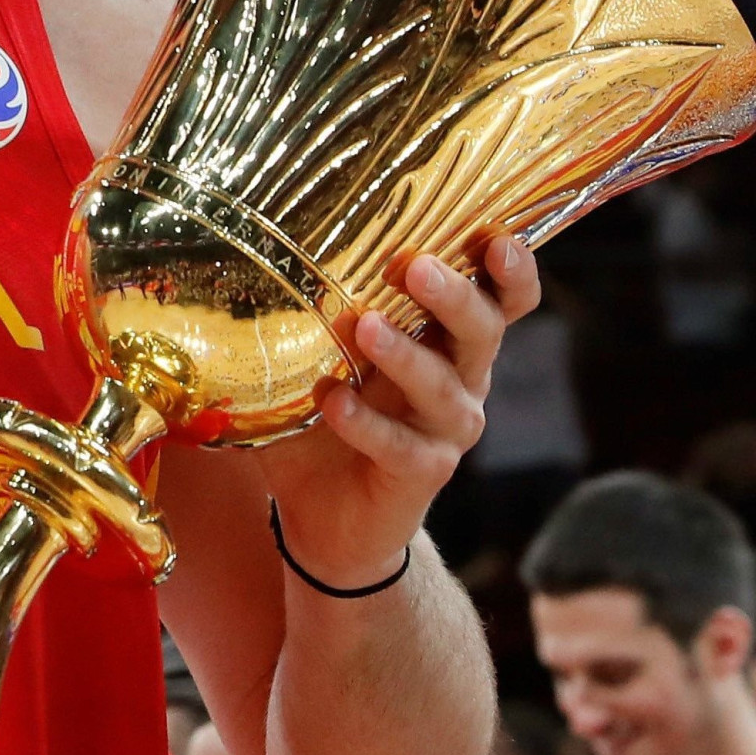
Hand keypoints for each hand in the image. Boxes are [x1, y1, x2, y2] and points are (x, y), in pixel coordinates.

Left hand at [269, 235, 539, 582]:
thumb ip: (302, 314)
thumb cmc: (324, 419)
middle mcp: (462, 377)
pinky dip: (367, 423)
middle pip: (483, 328)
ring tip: (363, 327)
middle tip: (412, 266)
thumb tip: (245, 258)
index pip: (500, 296)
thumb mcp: (316, 358)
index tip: (491, 238)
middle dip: (454, 295)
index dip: (511, 268)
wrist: (323, 516)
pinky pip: (403, 446)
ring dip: (404, 354)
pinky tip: (333, 401)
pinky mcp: (425, 472)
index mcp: (447, 338)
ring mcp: (447, 428)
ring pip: (444, 386)